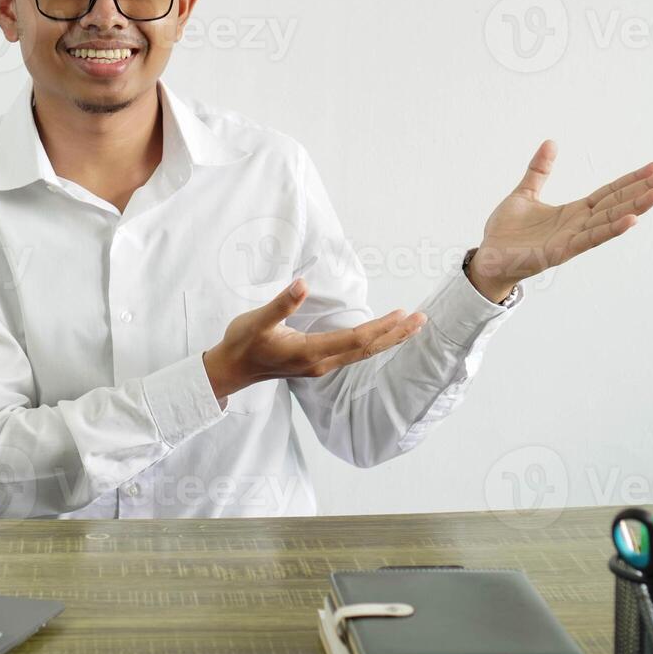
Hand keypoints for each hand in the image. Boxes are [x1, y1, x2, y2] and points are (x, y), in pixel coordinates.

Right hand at [202, 279, 425, 403]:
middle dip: (396, 335)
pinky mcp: (317, 363)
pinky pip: (353, 353)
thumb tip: (302, 283)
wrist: (231, 370)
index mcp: (310, 352)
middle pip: (367, 349)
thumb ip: (281, 304)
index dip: (381, 327)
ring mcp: (320, 365)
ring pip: (363, 353)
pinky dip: (373, 343)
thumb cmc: (242, 343)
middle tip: (422, 319)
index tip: (403, 313)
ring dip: (388, 339)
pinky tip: (381, 336)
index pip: (355, 339)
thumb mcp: (257, 320)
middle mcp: (320, 363)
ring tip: (410, 326)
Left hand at [467, 140, 652, 302]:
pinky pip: (590, 239)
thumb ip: (539, 170)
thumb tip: (551, 142)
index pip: (609, 192)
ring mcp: (573, 239)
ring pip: (610, 220)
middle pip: (618, 203)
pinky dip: (611, 229)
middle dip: (645, 189)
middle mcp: (579, 224)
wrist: (488, 258)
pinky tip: (631, 220)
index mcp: (574, 211)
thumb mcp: (524, 194)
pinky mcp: (562, 252)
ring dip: (636, 207)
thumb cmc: (506, 232)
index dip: (631, 179)